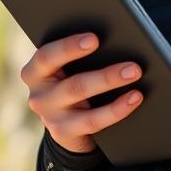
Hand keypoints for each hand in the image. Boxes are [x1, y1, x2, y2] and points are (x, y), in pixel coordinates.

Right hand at [20, 31, 144, 153]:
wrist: (66, 122)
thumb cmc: (71, 80)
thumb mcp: (66, 68)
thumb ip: (79, 54)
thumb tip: (114, 38)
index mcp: (35, 71)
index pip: (46, 57)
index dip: (69, 47)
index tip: (95, 39)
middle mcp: (38, 94)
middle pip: (73, 83)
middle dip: (105, 74)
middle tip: (133, 66)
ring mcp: (50, 116)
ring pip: (83, 101)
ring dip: (112, 85)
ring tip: (135, 75)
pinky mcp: (63, 132)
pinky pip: (93, 121)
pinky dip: (116, 109)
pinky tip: (134, 98)